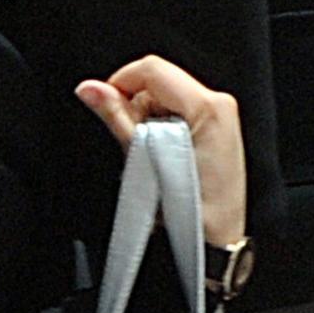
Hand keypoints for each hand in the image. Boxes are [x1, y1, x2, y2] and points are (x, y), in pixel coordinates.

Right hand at [74, 55, 247, 246]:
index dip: (120, 81)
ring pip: (168, 97)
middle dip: (135, 105)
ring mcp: (222, 117)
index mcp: (207, 107)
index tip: (104, 102)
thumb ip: (116, 116)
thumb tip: (91, 90)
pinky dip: (163, 127)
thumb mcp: (143, 158)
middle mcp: (219, 105)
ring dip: (148, 117)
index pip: (152, 69)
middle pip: (160, 82)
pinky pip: (181, 113)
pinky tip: (162, 154)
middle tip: (130, 139)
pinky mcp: (219, 129)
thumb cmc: (190, 213)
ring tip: (149, 153)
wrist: (214, 243)